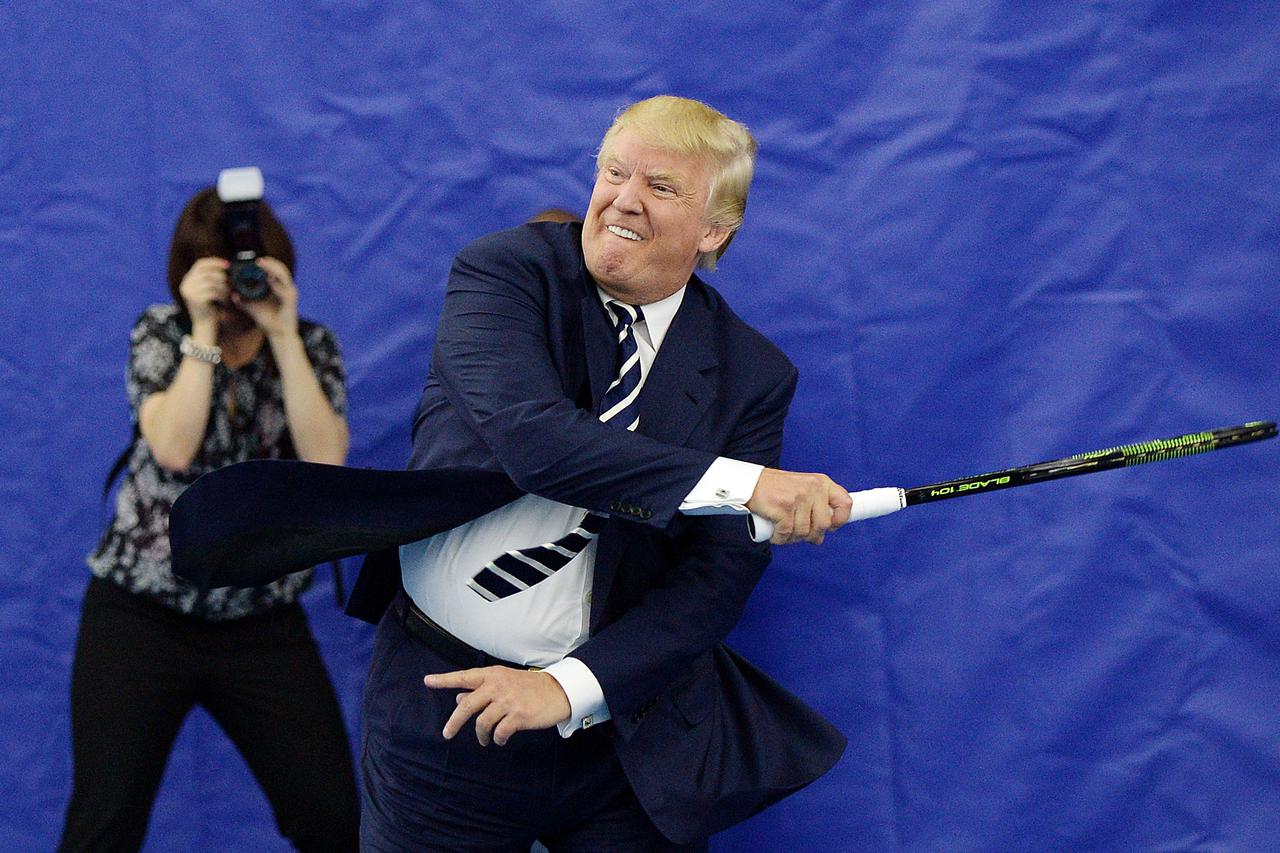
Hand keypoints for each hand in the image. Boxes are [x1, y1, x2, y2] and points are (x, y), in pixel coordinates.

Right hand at [177, 257, 229, 327]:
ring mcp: (189, 292)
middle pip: (207, 271)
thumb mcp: (207, 289)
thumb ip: (210, 278)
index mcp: (188, 280)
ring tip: (228, 294)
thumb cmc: (209, 307)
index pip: (200, 263)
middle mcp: (186, 284)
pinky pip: (213, 292)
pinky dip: (222, 296)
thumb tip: (223, 265)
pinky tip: (224, 301)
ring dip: (224, 287)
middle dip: (222, 275)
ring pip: (212, 282)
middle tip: (230, 283)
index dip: (215, 262)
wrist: (204, 325)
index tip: (228, 265)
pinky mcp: (195, 300)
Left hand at [233, 256, 298, 339]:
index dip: (267, 264)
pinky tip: (268, 278)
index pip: (275, 271)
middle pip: (281, 269)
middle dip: (270, 263)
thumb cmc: (268, 321)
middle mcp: (286, 288)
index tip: (254, 261)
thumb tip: (233, 294)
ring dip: (273, 268)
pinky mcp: (292, 300)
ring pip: (284, 274)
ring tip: (262, 264)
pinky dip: (277, 282)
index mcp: (279, 288)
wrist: (279, 335)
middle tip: (258, 260)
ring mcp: (291, 293)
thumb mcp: (253, 308)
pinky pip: (285, 288)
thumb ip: (244, 301)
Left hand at [424, 666, 570, 745]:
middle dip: (454, 722)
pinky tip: (500, 739)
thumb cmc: (528, 687)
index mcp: (492, 675)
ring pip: (482, 722)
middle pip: (467, 705)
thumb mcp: (504, 682)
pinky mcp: (518, 715)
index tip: (427, 681)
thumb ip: (481, 689)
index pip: (464, 677)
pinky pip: (500, 732)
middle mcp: (497, 686)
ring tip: (485, 740)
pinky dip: (498, 738)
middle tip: (447, 733)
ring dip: (481, 735)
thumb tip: (458, 698)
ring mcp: (508, 701)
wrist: (558, 692)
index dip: (444, 680)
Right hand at [746, 468, 852, 544]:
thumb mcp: (802, 490)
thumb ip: (815, 509)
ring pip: (804, 532)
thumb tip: (820, 537)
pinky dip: (779, 538)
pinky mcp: (784, 507)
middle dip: (811, 535)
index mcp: (821, 482)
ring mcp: (799, 497)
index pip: (845, 503)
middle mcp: (813, 488)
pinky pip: (787, 533)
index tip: (831, 527)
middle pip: (824, 525)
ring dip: (792, 537)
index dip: (840, 520)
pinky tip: (774, 532)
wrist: (749, 483)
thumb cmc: (775, 489)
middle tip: (798, 532)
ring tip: (783, 530)